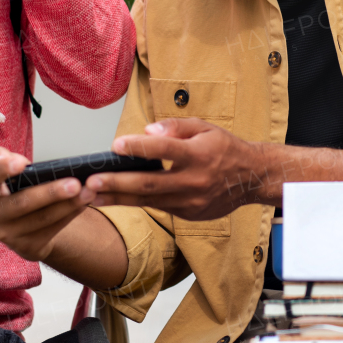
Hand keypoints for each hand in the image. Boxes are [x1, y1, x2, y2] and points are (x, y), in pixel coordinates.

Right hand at [0, 146, 95, 262]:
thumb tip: (16, 161)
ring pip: (43, 218)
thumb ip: (4, 158)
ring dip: (69, 204)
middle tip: (75, 183)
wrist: (22, 228)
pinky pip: (53, 229)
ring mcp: (9, 235)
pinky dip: (71, 215)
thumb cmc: (17, 192)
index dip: (2, 170)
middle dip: (52, 192)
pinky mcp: (27, 247)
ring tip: (88, 192)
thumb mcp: (7, 173)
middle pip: (24, 202)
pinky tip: (84, 204)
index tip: (22, 163)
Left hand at [91, 117, 263, 220]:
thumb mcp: (204, 127)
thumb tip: (147, 132)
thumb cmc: (225, 148)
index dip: (139, 147)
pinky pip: (159, 207)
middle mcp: (195, 181)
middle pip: (150, 184)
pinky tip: (116, 199)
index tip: (116, 145)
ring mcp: (192, 201)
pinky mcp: (189, 214)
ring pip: (149, 201)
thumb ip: (175, 127)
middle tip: (92, 182)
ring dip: (119, 198)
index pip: (164, 150)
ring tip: (92, 196)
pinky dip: (136, 202)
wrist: (251, 178)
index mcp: (199, 154)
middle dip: (118, 183)